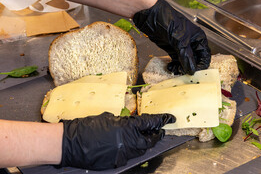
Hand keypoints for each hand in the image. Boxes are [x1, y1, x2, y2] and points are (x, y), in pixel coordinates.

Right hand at [58, 112, 174, 169]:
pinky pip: (129, 157)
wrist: (70, 143)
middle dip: (156, 136)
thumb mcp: (108, 118)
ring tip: (144, 138)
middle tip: (159, 131)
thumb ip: (123, 121)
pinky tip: (127, 145)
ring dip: (144, 144)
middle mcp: (128, 143)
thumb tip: (131, 123)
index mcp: (127, 128)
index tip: (170, 119)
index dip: (162, 120)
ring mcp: (123, 155)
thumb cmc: (86, 126)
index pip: (150, 123)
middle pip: (150, 141)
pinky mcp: (116, 163)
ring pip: (141, 150)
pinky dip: (131, 151)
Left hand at [133, 0, 210, 74]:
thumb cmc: (167, 21)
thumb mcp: (179, 39)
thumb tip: (192, 70)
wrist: (150, 15)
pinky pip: (177, 61)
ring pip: (186, 62)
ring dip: (181, 68)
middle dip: (190, 68)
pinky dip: (175, 66)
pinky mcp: (172, 49)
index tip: (194, 72)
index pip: (205, 55)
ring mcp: (181, 46)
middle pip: (196, 60)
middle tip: (182, 72)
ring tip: (174, 70)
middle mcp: (191, 42)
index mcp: (198, 37)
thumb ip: (186, 56)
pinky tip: (170, 67)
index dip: (201, 65)